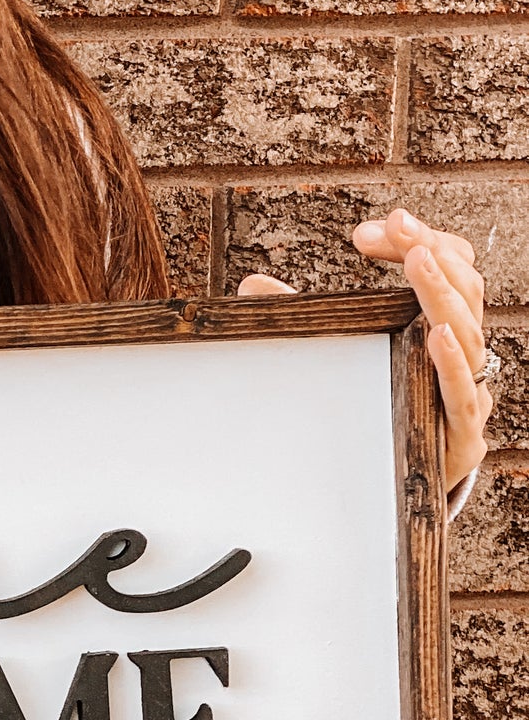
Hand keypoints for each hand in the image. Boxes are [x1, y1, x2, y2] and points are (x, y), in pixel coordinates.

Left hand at [238, 207, 490, 491]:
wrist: (399, 490)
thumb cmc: (376, 412)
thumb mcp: (339, 357)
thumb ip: (306, 321)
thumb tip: (251, 288)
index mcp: (439, 326)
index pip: (445, 266)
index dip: (418, 239)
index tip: (370, 229)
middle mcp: (461, 352)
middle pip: (461, 288)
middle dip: (430, 252)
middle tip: (398, 229)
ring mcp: (465, 389)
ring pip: (468, 330)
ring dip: (440, 293)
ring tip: (418, 260)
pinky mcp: (461, 433)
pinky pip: (463, 392)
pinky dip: (452, 363)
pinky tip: (436, 336)